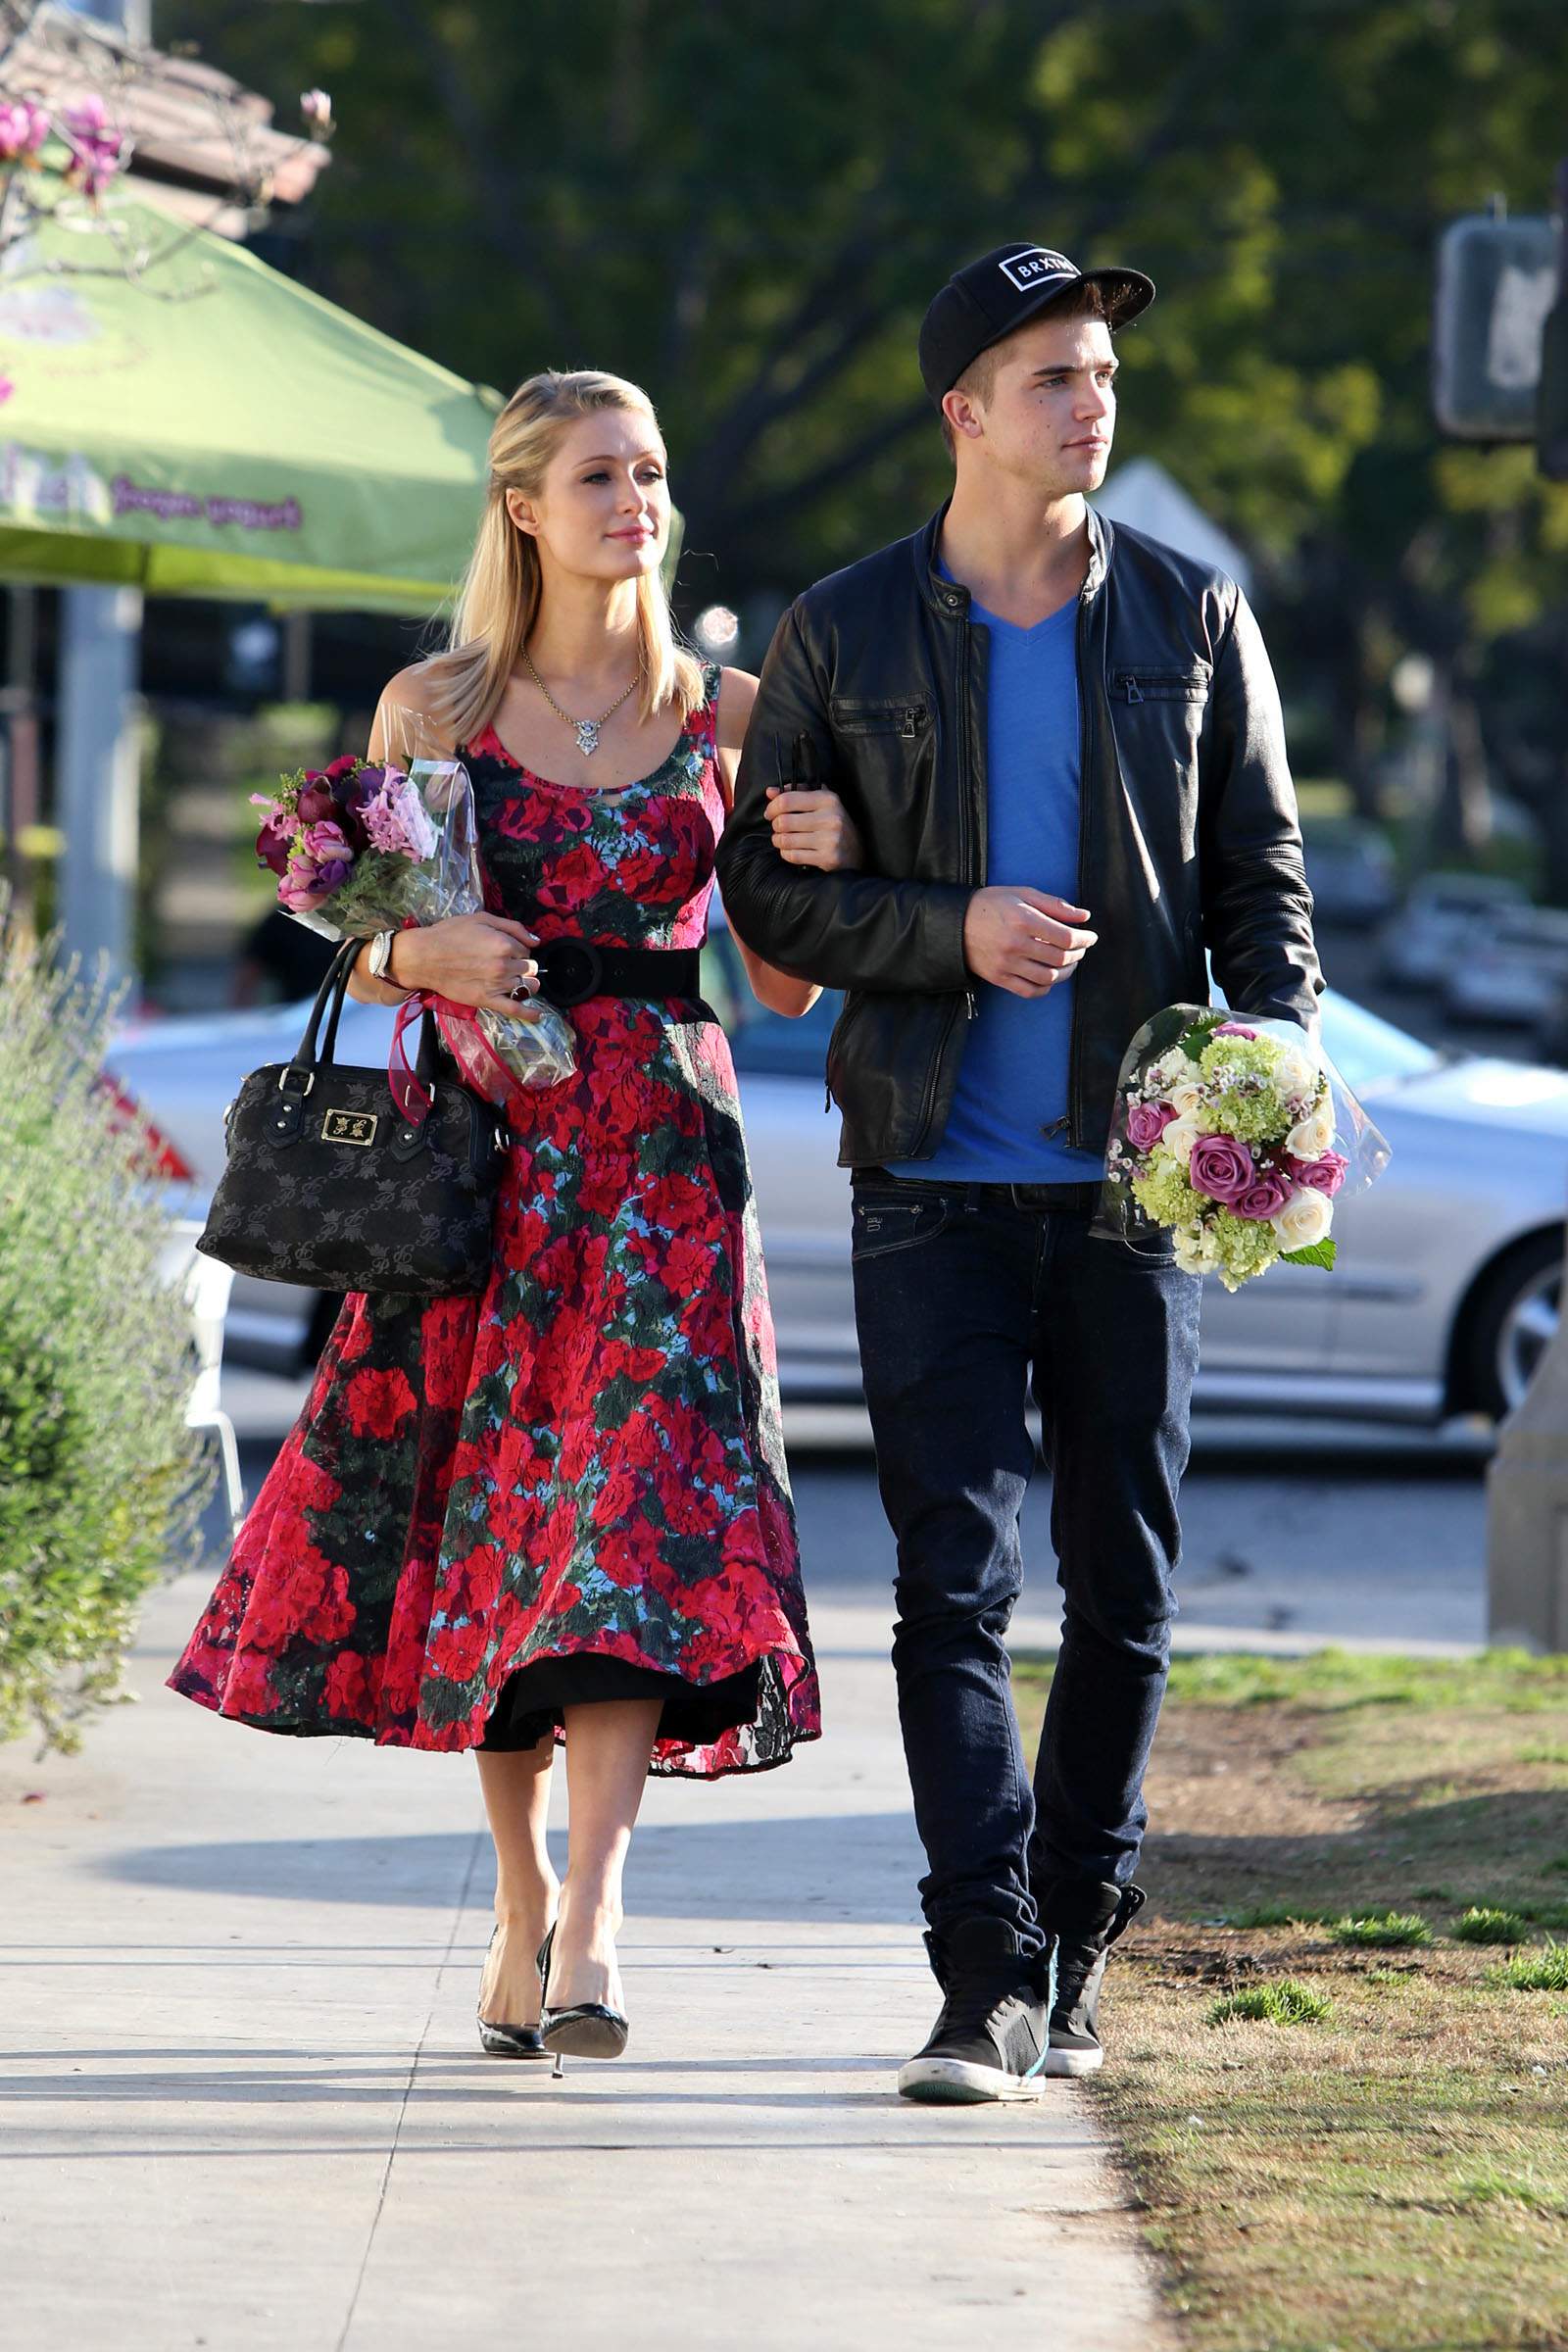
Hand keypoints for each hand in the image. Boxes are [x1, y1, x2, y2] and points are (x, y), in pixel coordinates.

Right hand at [391, 912, 542, 1019]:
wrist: (424, 957)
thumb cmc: (449, 934)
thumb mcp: (481, 919)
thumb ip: (513, 927)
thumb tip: (536, 941)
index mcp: (504, 944)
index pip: (525, 950)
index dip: (517, 949)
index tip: (505, 949)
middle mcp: (504, 965)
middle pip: (528, 968)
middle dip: (521, 965)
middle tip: (504, 963)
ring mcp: (497, 985)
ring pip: (525, 986)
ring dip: (524, 983)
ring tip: (514, 980)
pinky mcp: (486, 1000)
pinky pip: (514, 1009)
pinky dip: (528, 1014)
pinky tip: (537, 1016)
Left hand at [765, 786, 862, 870]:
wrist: (856, 850)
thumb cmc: (832, 822)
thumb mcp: (820, 802)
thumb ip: (795, 793)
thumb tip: (770, 792)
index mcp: (828, 799)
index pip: (787, 800)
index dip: (772, 807)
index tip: (770, 813)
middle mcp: (831, 818)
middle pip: (783, 821)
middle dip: (775, 826)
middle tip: (779, 828)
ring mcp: (830, 839)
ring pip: (785, 840)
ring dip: (778, 841)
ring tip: (783, 839)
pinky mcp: (828, 858)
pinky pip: (793, 856)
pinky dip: (786, 853)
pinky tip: (792, 850)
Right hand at [962, 886, 1096, 998]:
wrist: (955, 923)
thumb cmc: (991, 905)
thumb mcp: (1022, 894)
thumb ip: (1055, 905)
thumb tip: (1084, 916)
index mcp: (1023, 920)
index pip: (1066, 937)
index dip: (1084, 939)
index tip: (1090, 937)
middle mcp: (1015, 944)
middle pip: (1060, 958)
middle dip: (1077, 954)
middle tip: (1081, 948)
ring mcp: (1006, 964)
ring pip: (1048, 977)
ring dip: (1066, 972)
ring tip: (1070, 963)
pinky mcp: (999, 978)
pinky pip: (1030, 990)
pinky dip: (1046, 987)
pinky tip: (1051, 977)